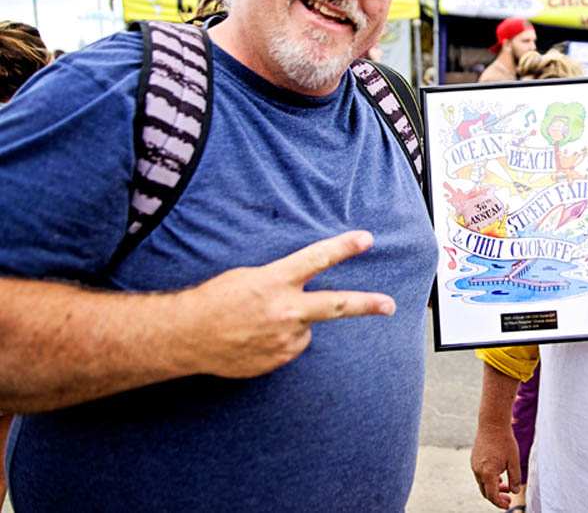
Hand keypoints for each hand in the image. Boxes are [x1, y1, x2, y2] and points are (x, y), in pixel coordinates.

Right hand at [178, 231, 394, 377]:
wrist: (187, 337)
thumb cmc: (215, 299)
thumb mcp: (248, 276)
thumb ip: (281, 280)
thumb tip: (302, 289)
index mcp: (275, 282)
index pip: (316, 259)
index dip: (343, 248)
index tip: (366, 239)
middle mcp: (284, 311)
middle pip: (336, 305)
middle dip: (367, 304)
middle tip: (390, 305)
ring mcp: (283, 339)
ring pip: (305, 329)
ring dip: (292, 325)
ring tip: (259, 323)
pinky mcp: (278, 360)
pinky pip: (290, 347)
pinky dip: (280, 342)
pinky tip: (255, 339)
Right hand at [471, 420, 521, 508]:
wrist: (492, 423)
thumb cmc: (504, 441)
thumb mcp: (514, 461)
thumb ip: (515, 478)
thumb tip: (515, 491)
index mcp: (488, 473)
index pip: (492, 496)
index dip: (500, 503)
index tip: (508, 504)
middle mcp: (478, 471)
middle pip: (486, 492)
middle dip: (497, 497)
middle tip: (508, 498)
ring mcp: (474, 465)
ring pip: (482, 483)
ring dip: (493, 487)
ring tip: (505, 484)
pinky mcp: (474, 459)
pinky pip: (480, 475)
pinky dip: (488, 479)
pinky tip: (499, 474)